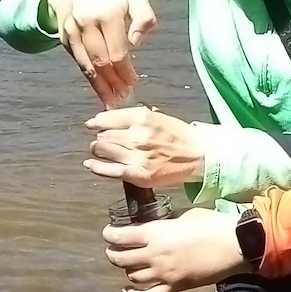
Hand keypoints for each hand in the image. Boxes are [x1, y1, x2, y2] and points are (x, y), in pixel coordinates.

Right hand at [47, 0, 156, 107]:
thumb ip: (144, 18)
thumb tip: (135, 41)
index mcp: (107, 13)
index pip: (117, 50)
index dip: (125, 70)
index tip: (133, 83)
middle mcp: (86, 23)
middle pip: (101, 61)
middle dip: (113, 81)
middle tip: (124, 96)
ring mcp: (72, 32)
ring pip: (87, 66)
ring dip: (100, 86)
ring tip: (112, 101)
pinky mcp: (64, 40)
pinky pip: (79, 64)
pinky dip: (90, 80)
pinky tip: (100, 90)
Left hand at [84, 107, 204, 189]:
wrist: (200, 156)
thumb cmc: (181, 137)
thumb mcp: (160, 117)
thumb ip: (137, 117)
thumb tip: (113, 117)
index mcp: (142, 118)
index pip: (108, 118)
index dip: (97, 122)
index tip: (93, 124)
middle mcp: (137, 135)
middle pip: (103, 135)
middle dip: (99, 137)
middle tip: (99, 140)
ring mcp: (136, 155)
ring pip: (103, 150)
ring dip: (97, 150)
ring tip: (98, 151)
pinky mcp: (138, 174)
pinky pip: (109, 170)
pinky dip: (96, 167)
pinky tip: (90, 164)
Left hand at [102, 207, 248, 291]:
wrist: (234, 245)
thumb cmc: (212, 224)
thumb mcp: (184, 216)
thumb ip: (166, 224)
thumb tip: (158, 228)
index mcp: (155, 234)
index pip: (120, 237)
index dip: (109, 235)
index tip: (108, 232)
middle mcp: (154, 256)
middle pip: (120, 259)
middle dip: (112, 253)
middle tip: (113, 249)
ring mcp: (164, 274)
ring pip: (133, 277)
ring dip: (126, 270)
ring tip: (127, 264)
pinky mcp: (175, 287)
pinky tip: (129, 291)